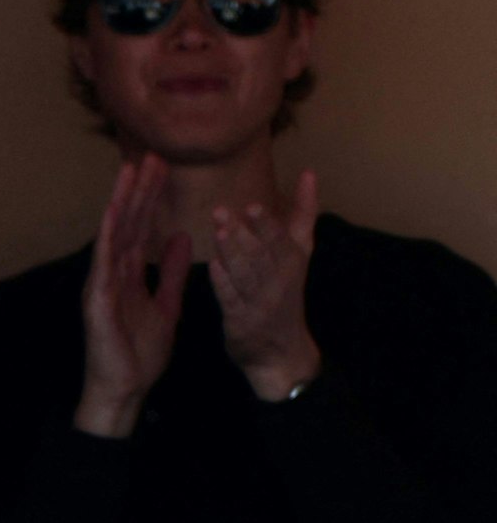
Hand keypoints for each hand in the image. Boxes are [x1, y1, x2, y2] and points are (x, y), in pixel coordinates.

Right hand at [75, 155, 193, 437]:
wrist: (124, 389)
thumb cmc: (139, 354)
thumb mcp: (165, 305)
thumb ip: (170, 272)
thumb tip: (178, 237)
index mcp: (127, 274)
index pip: (140, 228)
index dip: (150, 198)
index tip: (162, 168)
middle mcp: (111, 273)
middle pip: (126, 223)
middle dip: (139, 190)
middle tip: (151, 155)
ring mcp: (101, 284)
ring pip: (113, 234)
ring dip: (121, 202)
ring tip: (131, 170)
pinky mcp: (97, 299)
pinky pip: (103, 262)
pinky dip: (107, 235)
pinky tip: (112, 212)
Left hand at [212, 170, 321, 398]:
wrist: (282, 350)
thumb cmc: (286, 290)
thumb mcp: (298, 253)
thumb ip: (302, 214)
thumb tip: (309, 173)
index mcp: (292, 261)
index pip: (281, 239)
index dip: (267, 225)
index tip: (252, 206)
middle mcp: (278, 281)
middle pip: (260, 255)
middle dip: (242, 234)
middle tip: (220, 212)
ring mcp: (260, 302)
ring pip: (246, 275)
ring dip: (231, 254)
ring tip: (217, 233)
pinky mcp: (241, 320)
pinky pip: (232, 300)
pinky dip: (224, 284)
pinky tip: (213, 268)